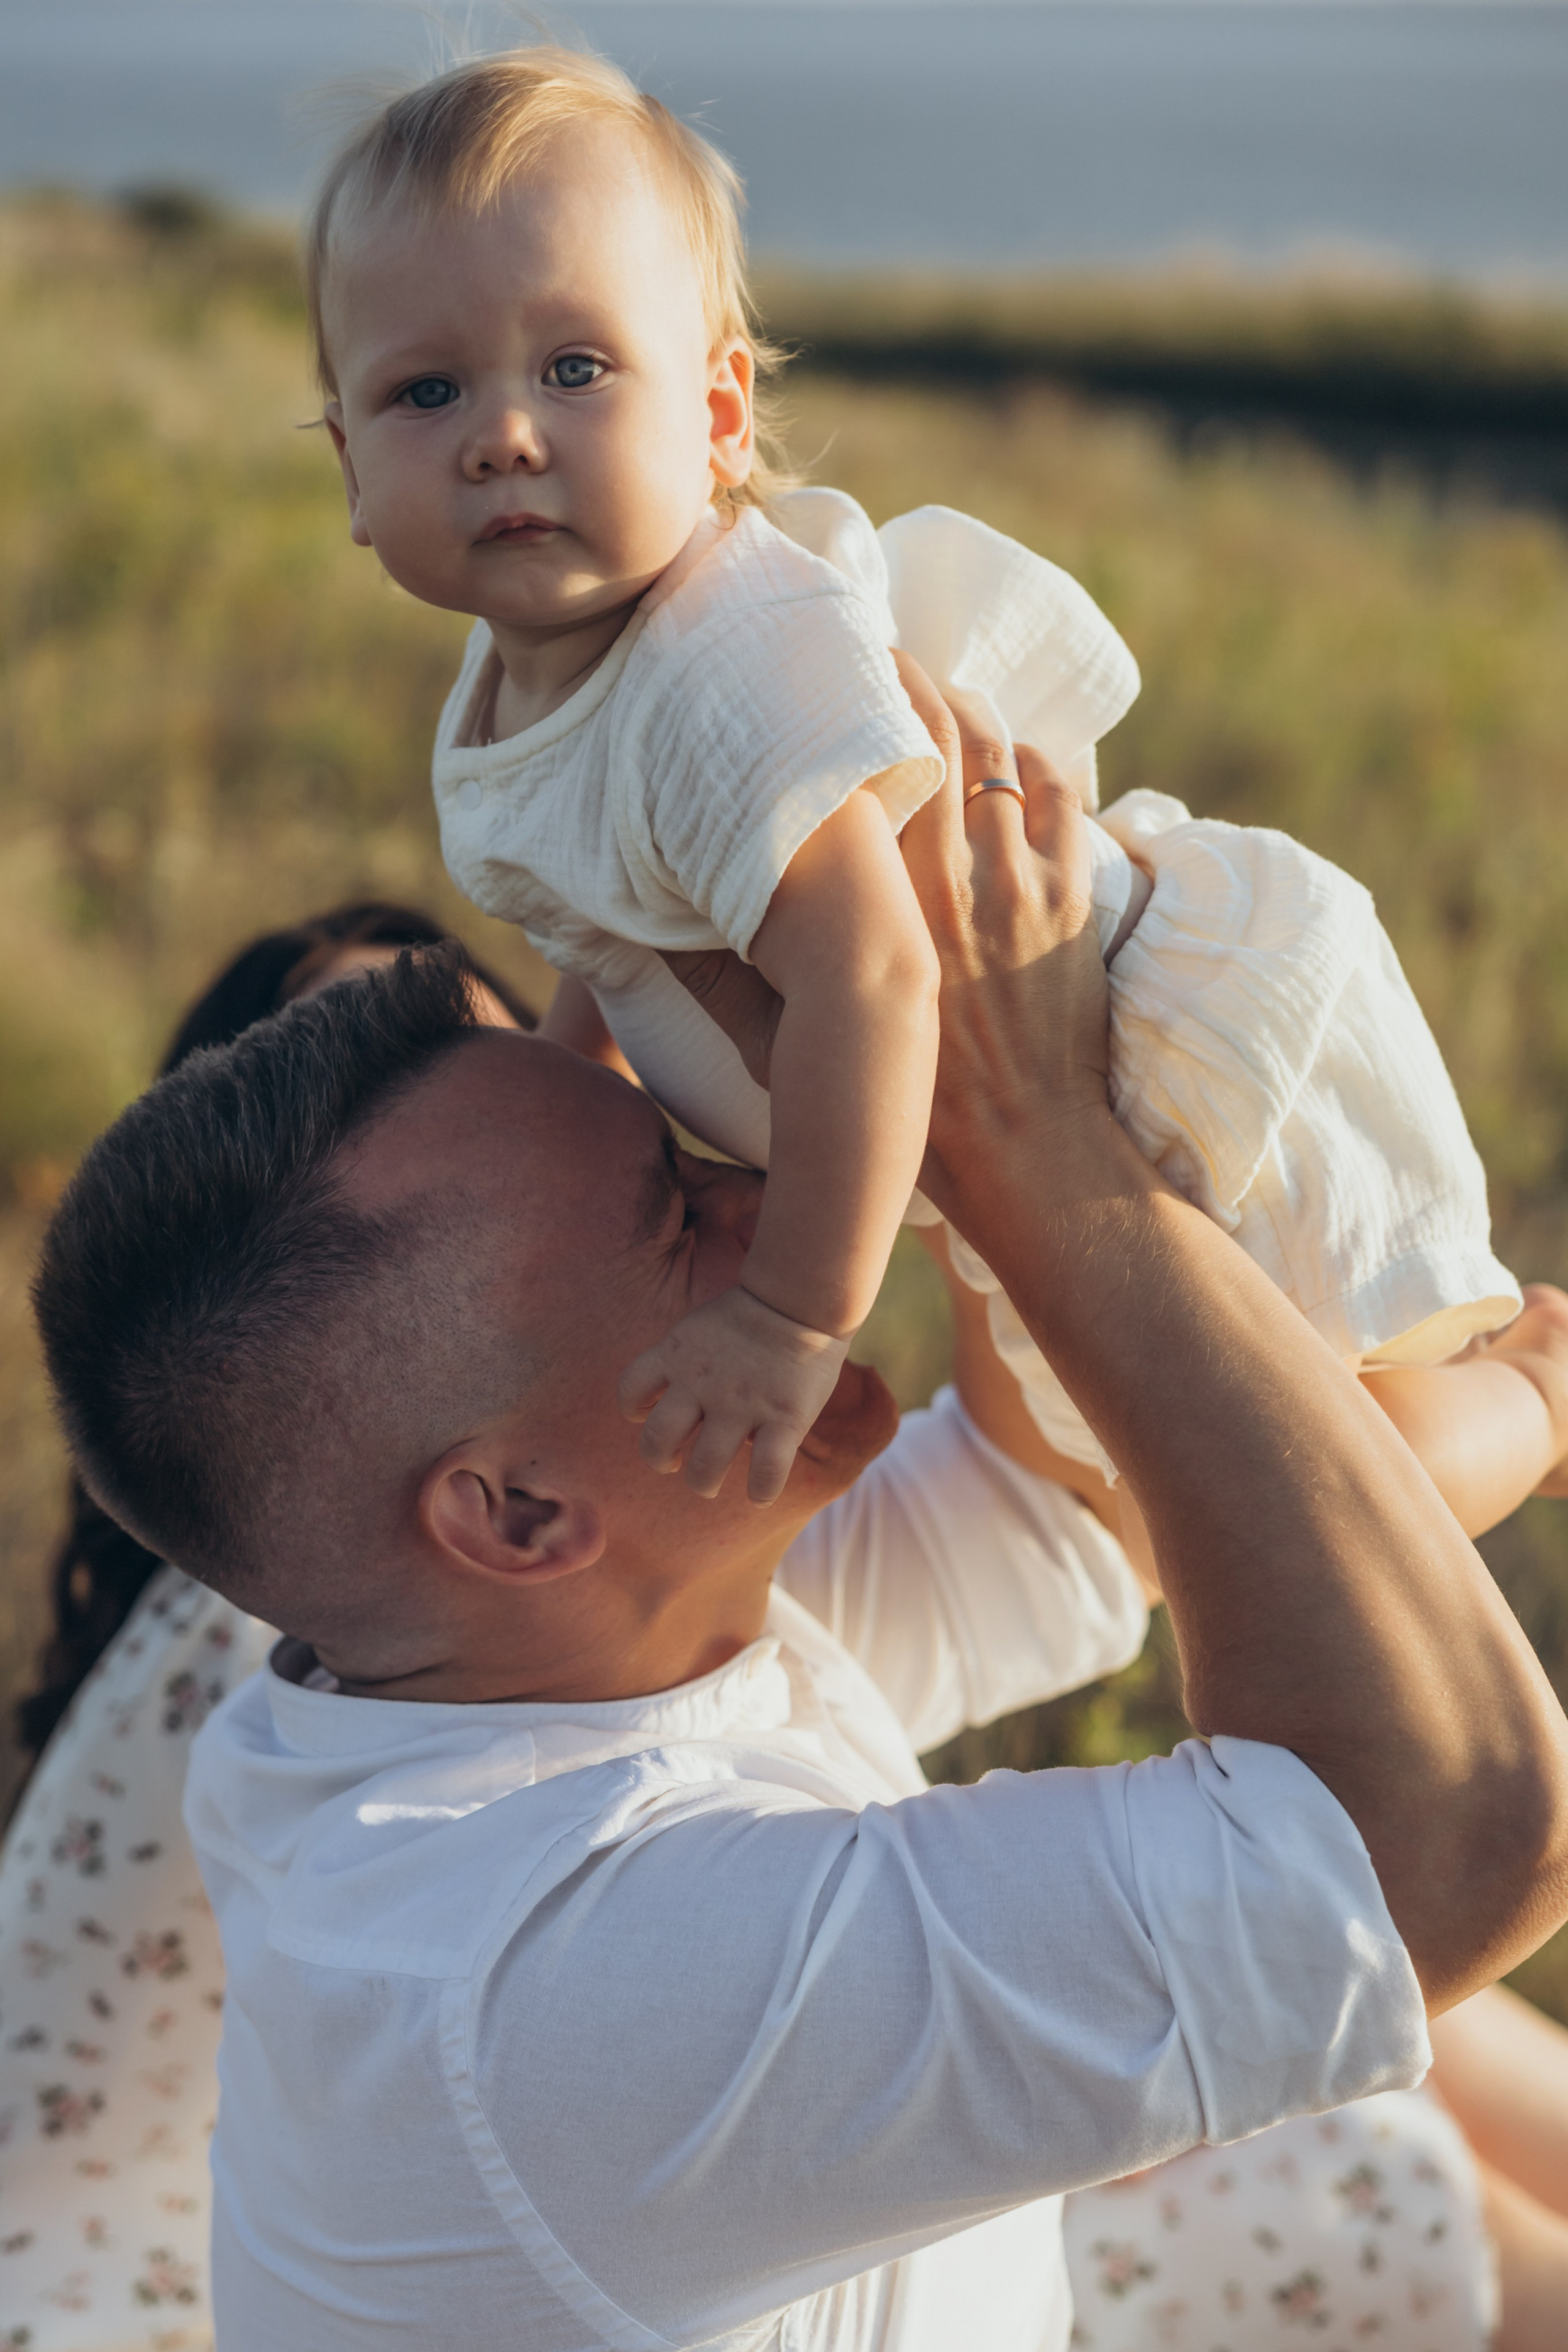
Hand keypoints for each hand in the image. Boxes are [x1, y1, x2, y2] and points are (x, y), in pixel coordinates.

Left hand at [618, 1284, 850, 1504]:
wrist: (800, 1296)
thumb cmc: (752, 1316)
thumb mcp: (700, 1328)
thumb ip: (685, 1364)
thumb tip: (685, 1412)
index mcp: (677, 1355)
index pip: (630, 1390)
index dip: (634, 1410)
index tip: (648, 1415)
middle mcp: (702, 1383)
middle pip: (658, 1440)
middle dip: (660, 1460)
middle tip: (674, 1464)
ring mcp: (742, 1403)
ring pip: (705, 1468)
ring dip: (703, 1483)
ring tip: (709, 1483)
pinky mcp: (784, 1418)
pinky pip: (766, 1472)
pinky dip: (761, 1492)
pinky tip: (760, 1493)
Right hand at [657, 659, 1100, 1132]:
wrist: (1022, 1149)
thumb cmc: (911, 1110)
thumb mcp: (797, 1045)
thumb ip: (731, 981)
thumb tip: (658, 933)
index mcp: (875, 901)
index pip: (854, 763)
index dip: (841, 704)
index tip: (819, 675)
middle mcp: (945, 872)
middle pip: (928, 726)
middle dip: (903, 677)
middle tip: (877, 658)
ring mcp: (1016, 878)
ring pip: (993, 748)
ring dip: (965, 710)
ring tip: (939, 698)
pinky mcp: (1072, 894)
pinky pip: (1057, 792)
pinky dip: (1032, 760)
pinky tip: (1010, 756)